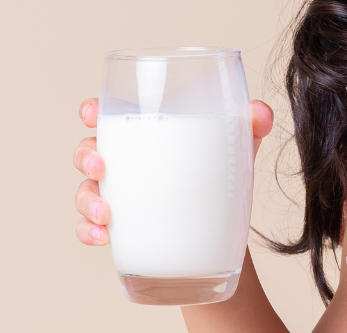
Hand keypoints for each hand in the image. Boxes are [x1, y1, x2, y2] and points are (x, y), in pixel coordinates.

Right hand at [72, 97, 274, 245]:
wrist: (223, 232)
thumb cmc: (220, 176)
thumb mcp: (237, 149)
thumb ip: (251, 126)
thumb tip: (260, 113)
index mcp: (145, 135)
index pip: (110, 116)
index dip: (92, 110)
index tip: (92, 113)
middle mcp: (126, 164)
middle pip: (89, 151)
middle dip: (86, 156)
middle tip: (101, 166)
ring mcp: (119, 197)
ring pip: (85, 191)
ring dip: (87, 200)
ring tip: (105, 213)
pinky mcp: (121, 230)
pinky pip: (90, 229)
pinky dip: (89, 232)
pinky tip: (102, 237)